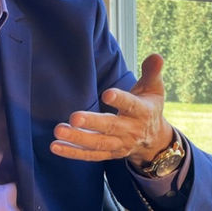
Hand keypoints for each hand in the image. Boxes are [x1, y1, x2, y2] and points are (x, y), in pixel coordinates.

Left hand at [50, 54, 173, 166]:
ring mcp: (119, 144)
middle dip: (92, 123)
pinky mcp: (109, 153)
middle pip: (110, 127)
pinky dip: (73, 152)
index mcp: (141, 112)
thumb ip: (152, 72)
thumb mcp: (153, 90)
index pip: (131, 105)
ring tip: (58, 131)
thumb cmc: (148, 107)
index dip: (120, 99)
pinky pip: (90, 155)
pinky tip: (55, 146)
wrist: (154, 140)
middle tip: (74, 117)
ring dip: (77, 139)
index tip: (107, 94)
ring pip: (98, 143)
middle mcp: (130, 130)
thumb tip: (156, 55)